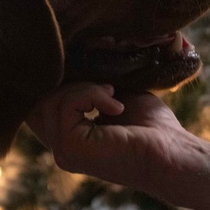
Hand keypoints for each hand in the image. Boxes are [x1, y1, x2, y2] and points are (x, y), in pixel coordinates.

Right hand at [26, 83, 205, 196]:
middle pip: (37, 98)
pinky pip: (64, 105)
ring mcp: (62, 151)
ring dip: (84, 86)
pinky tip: (116, 105)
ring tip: (112, 94)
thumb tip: (70, 56)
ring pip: (48, 99)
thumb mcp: (112, 94)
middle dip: (68, 80)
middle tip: (105, 86)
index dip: (58, 81)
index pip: (36, 102)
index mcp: (66, 136)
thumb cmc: (152, 127)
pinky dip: (91, 94)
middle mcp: (58, 147)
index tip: (93, 76)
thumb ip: (86, 83)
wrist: (173, 153)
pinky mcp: (70, 148)